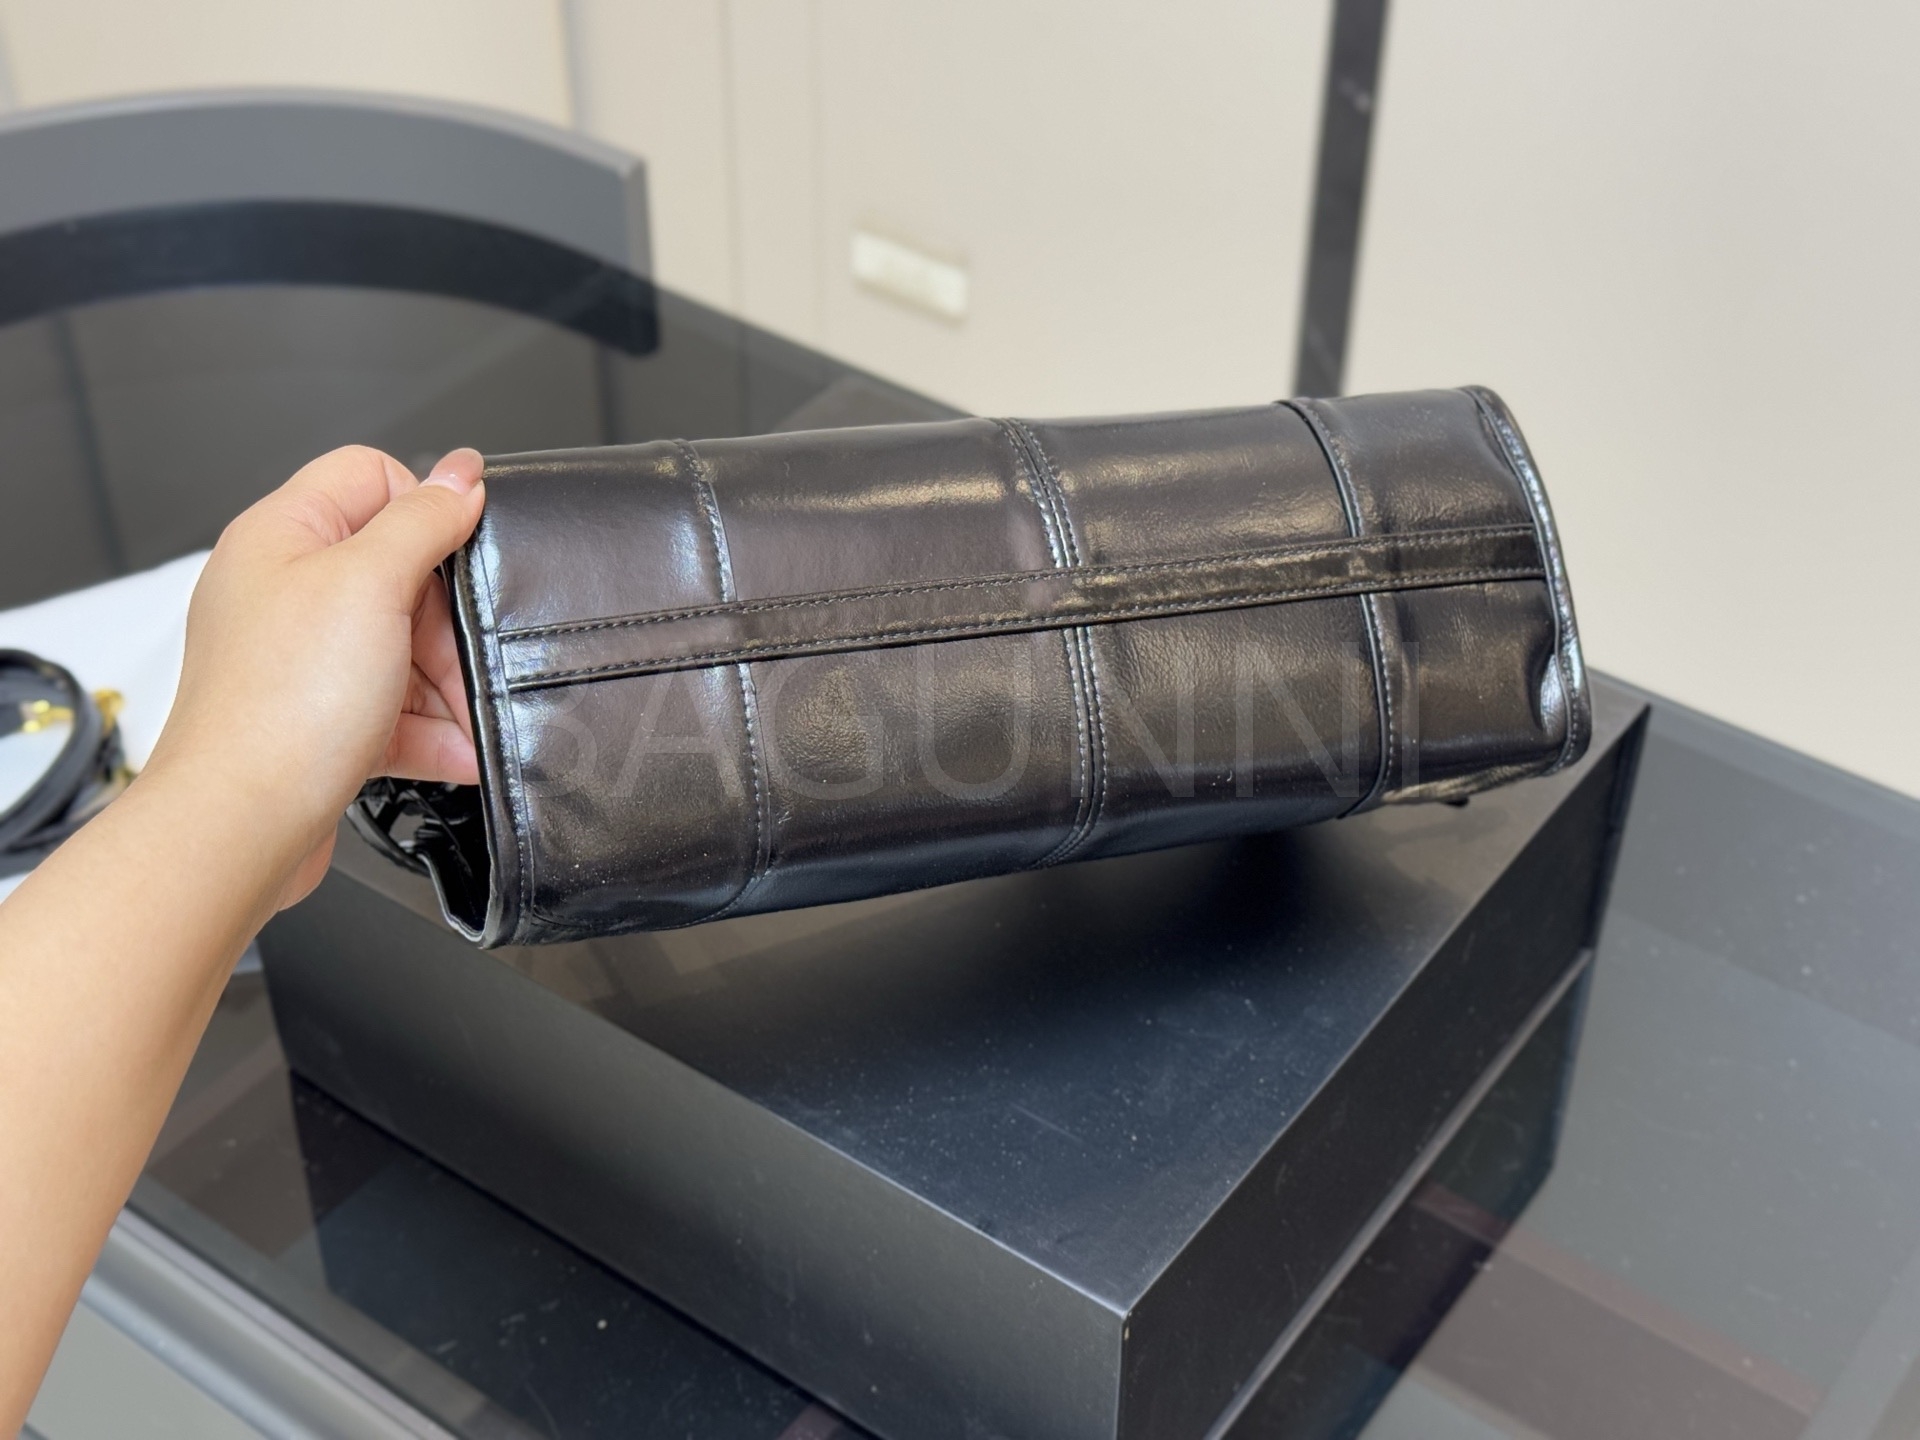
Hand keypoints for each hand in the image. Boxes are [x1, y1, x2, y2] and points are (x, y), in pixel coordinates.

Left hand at [146, 445, 485, 908]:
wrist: (242, 823)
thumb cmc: (282, 708)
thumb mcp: (370, 583)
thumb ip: (424, 520)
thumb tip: (462, 473)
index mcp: (281, 535)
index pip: (369, 476)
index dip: (424, 508)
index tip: (460, 551)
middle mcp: (283, 589)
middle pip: (398, 570)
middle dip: (445, 620)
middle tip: (460, 653)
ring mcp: (299, 656)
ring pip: (401, 645)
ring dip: (446, 683)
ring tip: (467, 718)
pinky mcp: (315, 716)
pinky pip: (390, 706)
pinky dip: (429, 729)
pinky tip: (456, 752)